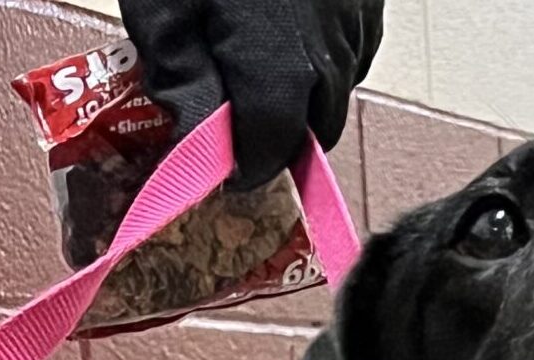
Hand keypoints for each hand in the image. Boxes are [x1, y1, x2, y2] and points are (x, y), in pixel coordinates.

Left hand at [119, 0, 382, 188]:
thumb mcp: (165, 2)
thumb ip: (180, 76)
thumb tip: (194, 138)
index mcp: (278, 70)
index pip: (268, 155)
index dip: (240, 168)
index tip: (214, 167)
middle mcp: (330, 58)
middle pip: (310, 134)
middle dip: (272, 135)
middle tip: (230, 116)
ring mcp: (357, 26)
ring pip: (334, 93)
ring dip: (299, 96)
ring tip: (254, 62)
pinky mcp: (368, 2)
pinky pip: (350, 52)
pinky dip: (320, 58)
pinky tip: (286, 29)